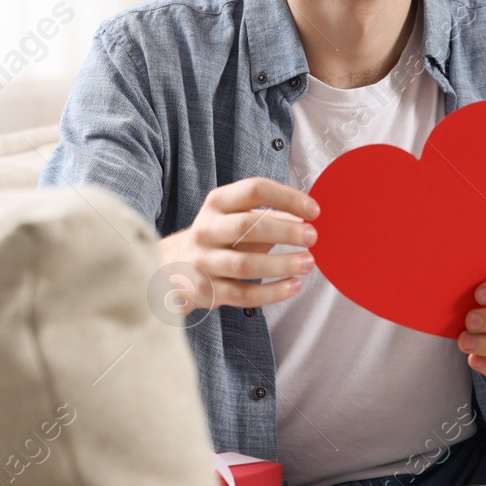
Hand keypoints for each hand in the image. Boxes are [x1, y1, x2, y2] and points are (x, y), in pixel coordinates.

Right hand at [156, 177, 317, 314]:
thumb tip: (311, 220)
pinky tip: (294, 285)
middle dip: (284, 231)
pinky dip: (272, 292)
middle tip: (313, 237)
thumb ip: (269, 216)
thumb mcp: (235, 216)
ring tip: (309, 263)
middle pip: (246, 226)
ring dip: (281, 264)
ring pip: (245, 264)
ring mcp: (204, 262)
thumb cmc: (219, 238)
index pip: (254, 190)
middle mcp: (207, 229)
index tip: (314, 210)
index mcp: (218, 203)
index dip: (287, 198)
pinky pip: (243, 294)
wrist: (172, 267)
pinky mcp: (208, 291)